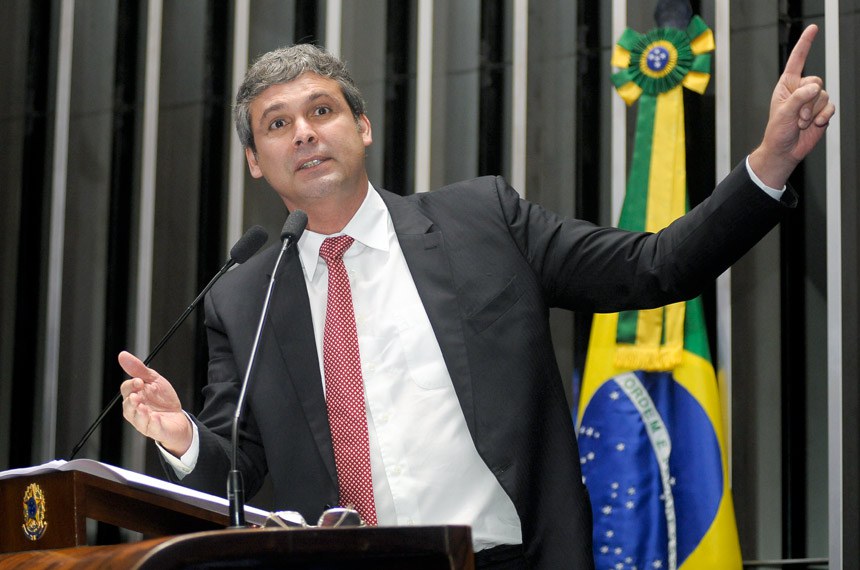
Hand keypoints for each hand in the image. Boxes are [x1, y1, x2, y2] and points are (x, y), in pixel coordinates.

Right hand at [119, 351, 191, 456]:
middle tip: (137, 395)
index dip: (130, 385)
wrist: (179, 417)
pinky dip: (153, 423)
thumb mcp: (154, 380)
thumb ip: (139, 369)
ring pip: (136, 419)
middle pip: (127, 406)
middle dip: (131, 401)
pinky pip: (153, 428)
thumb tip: (122, 355)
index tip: (139, 381)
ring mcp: (145, 422)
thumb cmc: (163, 400)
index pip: (126, 391)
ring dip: (138, 413)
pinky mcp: (156, 430)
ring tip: (142, 407)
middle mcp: (137, 411)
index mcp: (135, 397)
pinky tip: (156, 418)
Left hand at [749, 24, 835, 187]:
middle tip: (797, 117)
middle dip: (807, 101)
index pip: (797, 61)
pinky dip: (824, 116)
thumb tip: (815, 88)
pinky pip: (831, 106)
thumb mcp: (783, 113)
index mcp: (786, 85)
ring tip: (801, 123)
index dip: (805, 44)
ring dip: (813, 112)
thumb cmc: (777, 132)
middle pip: (816, 81)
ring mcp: (812, 101)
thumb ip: (798, 98)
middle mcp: (800, 90)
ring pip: (824, 95)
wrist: (785, 150)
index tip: (812, 29)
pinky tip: (816, 125)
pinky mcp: (822, 111)